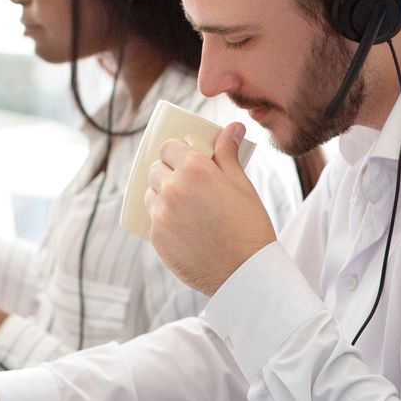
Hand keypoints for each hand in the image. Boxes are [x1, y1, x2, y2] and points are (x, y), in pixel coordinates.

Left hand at [145, 122, 276, 295]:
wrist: (245, 273)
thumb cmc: (249, 226)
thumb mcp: (242, 185)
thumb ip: (228, 154)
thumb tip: (231, 128)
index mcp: (193, 169)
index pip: (169, 147)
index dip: (177, 151)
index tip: (187, 159)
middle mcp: (171, 188)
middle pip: (156, 168)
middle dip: (169, 172)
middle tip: (189, 184)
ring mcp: (160, 214)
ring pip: (151, 193)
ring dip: (163, 195)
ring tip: (187, 207)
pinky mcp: (156, 238)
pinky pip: (153, 219)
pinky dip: (164, 219)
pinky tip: (186, 228)